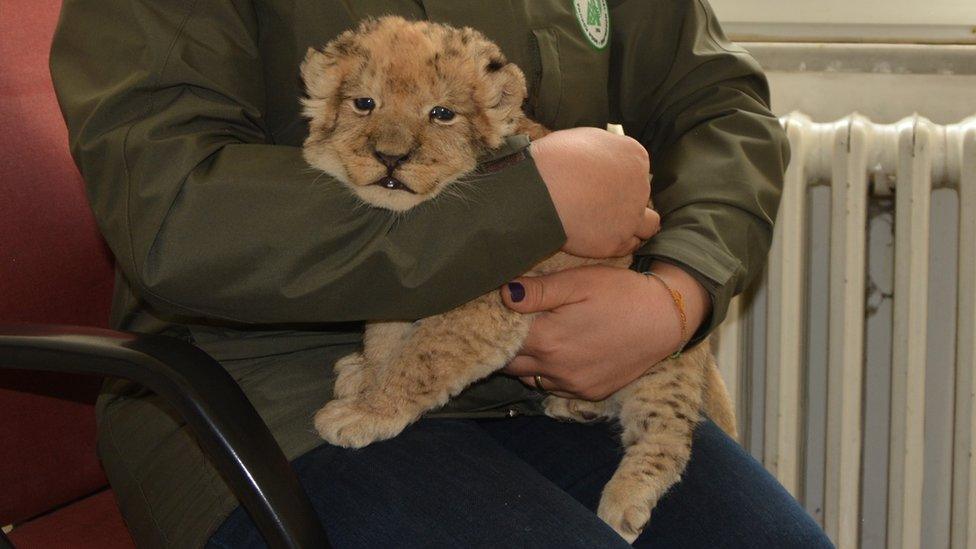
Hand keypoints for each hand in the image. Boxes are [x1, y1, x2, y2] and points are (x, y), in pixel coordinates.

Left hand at [500, 262, 710, 400]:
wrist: (667, 319)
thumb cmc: (621, 293)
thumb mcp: (578, 281)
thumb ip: (538, 291)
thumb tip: (503, 295)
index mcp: (547, 340)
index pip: (499, 342)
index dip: (493, 327)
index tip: (490, 313)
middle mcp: (556, 370)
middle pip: (508, 364)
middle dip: (504, 346)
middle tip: (507, 325)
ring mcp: (573, 386)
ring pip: (529, 378)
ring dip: (524, 361)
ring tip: (532, 338)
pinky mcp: (589, 393)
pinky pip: (553, 388)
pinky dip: (547, 373)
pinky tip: (556, 352)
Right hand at [530, 128, 658, 257]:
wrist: (539, 191)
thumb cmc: (554, 160)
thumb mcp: (585, 137)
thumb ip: (604, 150)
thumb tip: (602, 159)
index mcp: (634, 155)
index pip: (637, 168)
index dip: (620, 176)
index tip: (602, 182)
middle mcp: (641, 185)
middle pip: (641, 195)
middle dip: (626, 199)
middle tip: (600, 203)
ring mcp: (631, 215)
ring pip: (648, 225)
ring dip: (634, 225)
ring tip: (611, 226)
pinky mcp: (617, 241)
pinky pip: (628, 245)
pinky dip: (618, 242)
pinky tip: (601, 237)